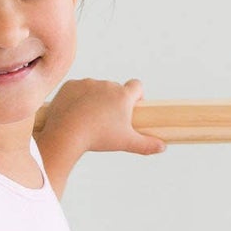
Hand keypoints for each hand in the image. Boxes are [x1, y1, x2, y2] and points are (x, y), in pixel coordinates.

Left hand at [41, 76, 166, 157]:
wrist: (67, 133)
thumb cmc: (99, 138)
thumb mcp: (125, 143)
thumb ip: (146, 144)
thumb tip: (163, 147)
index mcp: (123, 95)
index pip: (137, 86)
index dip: (137, 96)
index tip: (132, 107)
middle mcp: (107, 85)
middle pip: (115, 90)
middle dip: (113, 102)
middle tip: (106, 122)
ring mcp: (88, 83)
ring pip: (95, 90)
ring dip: (94, 100)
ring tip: (88, 120)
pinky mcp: (70, 85)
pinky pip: (76, 90)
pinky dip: (76, 99)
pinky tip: (74, 114)